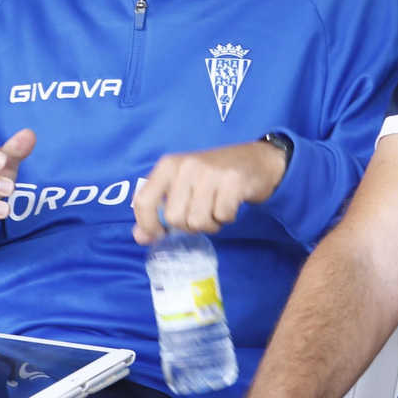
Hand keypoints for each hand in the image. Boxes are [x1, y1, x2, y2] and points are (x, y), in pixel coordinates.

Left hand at [131, 140, 287, 244]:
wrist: (257, 160)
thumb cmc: (214, 175)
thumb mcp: (182, 186)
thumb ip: (159, 210)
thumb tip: (140, 237)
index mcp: (169, 165)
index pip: (143, 200)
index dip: (148, 224)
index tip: (160, 233)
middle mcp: (187, 165)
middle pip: (174, 218)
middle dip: (188, 226)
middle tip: (201, 215)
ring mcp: (210, 172)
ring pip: (197, 221)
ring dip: (210, 224)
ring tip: (216, 209)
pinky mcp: (233, 181)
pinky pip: (221, 216)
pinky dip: (226, 218)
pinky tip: (230, 205)